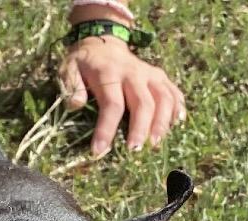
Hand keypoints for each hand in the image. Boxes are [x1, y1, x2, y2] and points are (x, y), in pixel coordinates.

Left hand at [60, 36, 185, 156]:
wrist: (103, 43)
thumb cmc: (85, 64)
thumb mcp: (69, 68)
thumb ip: (71, 85)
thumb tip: (76, 104)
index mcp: (109, 73)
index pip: (112, 104)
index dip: (106, 129)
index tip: (99, 152)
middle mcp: (133, 73)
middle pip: (143, 103)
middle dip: (140, 129)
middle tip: (135, 151)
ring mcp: (149, 74)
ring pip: (163, 98)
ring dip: (162, 123)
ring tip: (156, 145)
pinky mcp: (160, 77)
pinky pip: (173, 92)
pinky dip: (178, 109)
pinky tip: (177, 125)